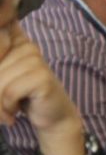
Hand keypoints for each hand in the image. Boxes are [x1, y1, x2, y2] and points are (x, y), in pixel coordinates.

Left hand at [0, 22, 85, 154]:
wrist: (52, 115)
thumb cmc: (20, 96)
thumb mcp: (0, 77)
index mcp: (15, 39)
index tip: (6, 80)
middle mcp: (27, 44)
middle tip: (1, 103)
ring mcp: (36, 59)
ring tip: (8, 108)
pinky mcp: (42, 77)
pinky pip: (10, 92)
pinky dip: (8, 107)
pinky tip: (15, 111)